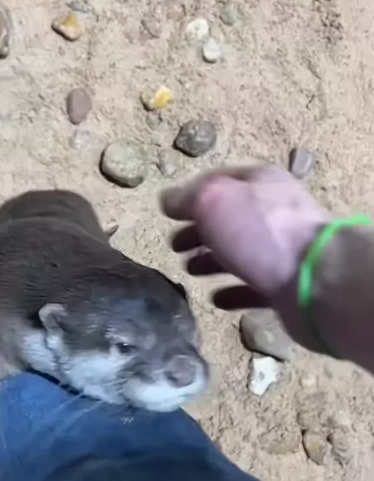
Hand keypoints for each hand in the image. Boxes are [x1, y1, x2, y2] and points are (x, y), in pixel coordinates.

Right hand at [162, 165, 330, 346]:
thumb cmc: (261, 231)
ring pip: (239, 252)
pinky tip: (215, 298)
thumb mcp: (214, 201)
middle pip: (228, 219)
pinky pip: (252, 287)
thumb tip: (166, 201)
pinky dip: (232, 291)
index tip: (167, 215)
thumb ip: (188, 198)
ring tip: (189, 271)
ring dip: (211, 261)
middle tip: (174, 246)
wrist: (314, 281)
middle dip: (199, 231)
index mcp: (260, 182)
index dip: (190, 197)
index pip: (218, 181)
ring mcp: (282, 250)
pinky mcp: (286, 286)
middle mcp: (274, 212)